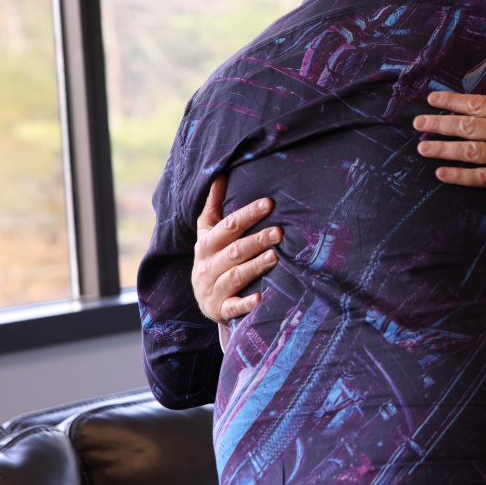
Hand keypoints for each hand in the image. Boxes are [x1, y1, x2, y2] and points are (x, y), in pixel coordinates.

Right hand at [192, 175, 281, 324]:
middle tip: (279, 232)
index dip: (248, 214)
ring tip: (275, 256)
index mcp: (206, 245)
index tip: (269, 203)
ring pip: (235, 276)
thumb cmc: (213, 258)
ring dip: (255, 266)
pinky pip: (233, 307)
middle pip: (234, 250)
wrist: (207, 301)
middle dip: (257, 240)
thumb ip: (214, 205)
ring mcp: (212, 290)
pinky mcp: (220, 310)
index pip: (228, 226)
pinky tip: (260, 298)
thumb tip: (219, 174)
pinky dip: (246, 304)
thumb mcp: (209, 232)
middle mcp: (206, 267)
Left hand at [413, 46, 485, 200]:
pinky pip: (483, 178)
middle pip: (468, 126)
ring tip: (422, 147)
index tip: (432, 100)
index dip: (452, 102)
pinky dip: (460, 176)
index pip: (478, 103)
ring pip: (470, 151)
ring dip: (443, 148)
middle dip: (439, 124)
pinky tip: (442, 173)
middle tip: (417, 124)